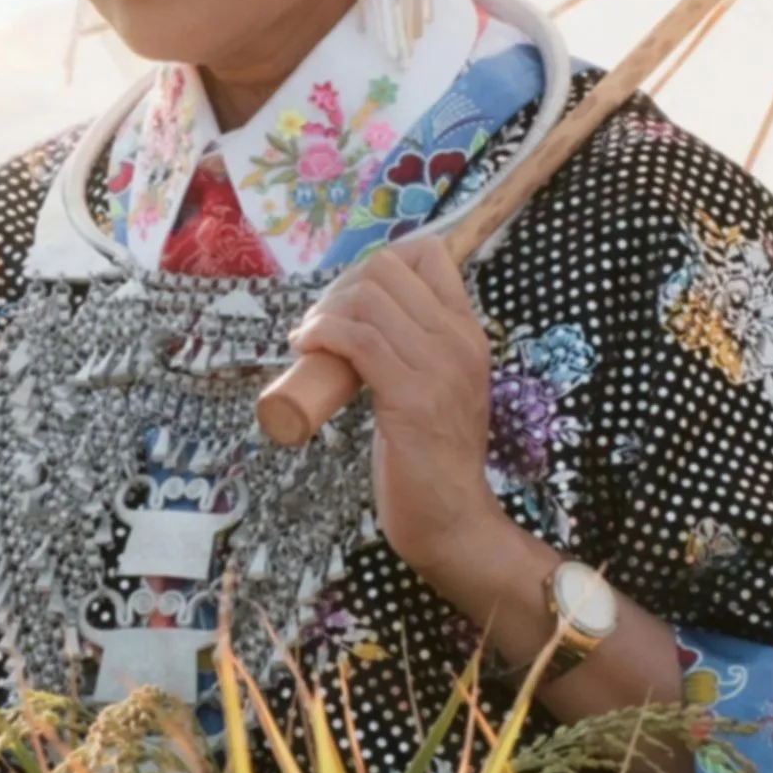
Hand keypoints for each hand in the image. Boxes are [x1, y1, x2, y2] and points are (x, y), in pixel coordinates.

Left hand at [288, 234, 513, 590]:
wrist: (453, 518)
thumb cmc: (433, 458)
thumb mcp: (438, 385)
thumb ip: (418, 350)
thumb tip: (366, 319)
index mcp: (467, 332)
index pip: (429, 254)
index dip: (377, 264)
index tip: (350, 298)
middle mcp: (459, 340)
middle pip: (388, 269)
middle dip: (340, 287)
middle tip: (320, 323)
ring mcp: (438, 367)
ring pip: (369, 300)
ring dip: (324, 312)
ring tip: (308, 339)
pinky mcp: (410, 397)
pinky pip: (358, 340)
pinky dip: (322, 335)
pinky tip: (306, 348)